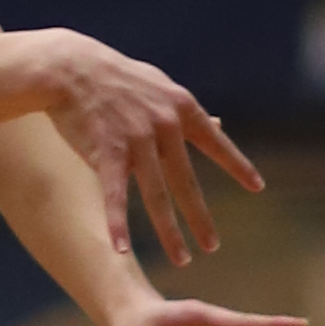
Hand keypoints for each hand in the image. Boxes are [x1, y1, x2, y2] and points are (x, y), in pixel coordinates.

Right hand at [38, 29, 263, 265]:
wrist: (67, 67)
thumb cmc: (111, 75)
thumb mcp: (156, 85)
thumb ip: (184, 109)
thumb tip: (219, 122)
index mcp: (180, 107)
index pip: (216, 141)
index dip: (237, 165)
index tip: (257, 187)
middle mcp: (165, 126)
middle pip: (186, 181)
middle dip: (200, 218)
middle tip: (212, 246)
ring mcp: (137, 140)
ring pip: (156, 195)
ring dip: (170, 231)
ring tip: (182, 258)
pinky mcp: (106, 152)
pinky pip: (115, 194)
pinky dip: (118, 223)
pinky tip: (122, 249)